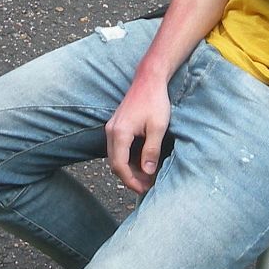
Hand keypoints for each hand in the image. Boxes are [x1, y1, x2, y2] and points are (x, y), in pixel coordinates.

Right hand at [106, 74, 171, 193]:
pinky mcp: (116, 125)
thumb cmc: (155, 101)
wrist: (149, 79)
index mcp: (119, 133)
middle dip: (129, 177)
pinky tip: (142, 161)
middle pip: (115, 163)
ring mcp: (112, 127)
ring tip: (146, 176)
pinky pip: (118, 147)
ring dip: (128, 168)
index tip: (143, 189)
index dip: (130, 180)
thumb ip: (151, 150)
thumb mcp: (158, 127)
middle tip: (146, 186)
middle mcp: (111, 131)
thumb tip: (148, 171)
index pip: (119, 165)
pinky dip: (128, 157)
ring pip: (115, 156)